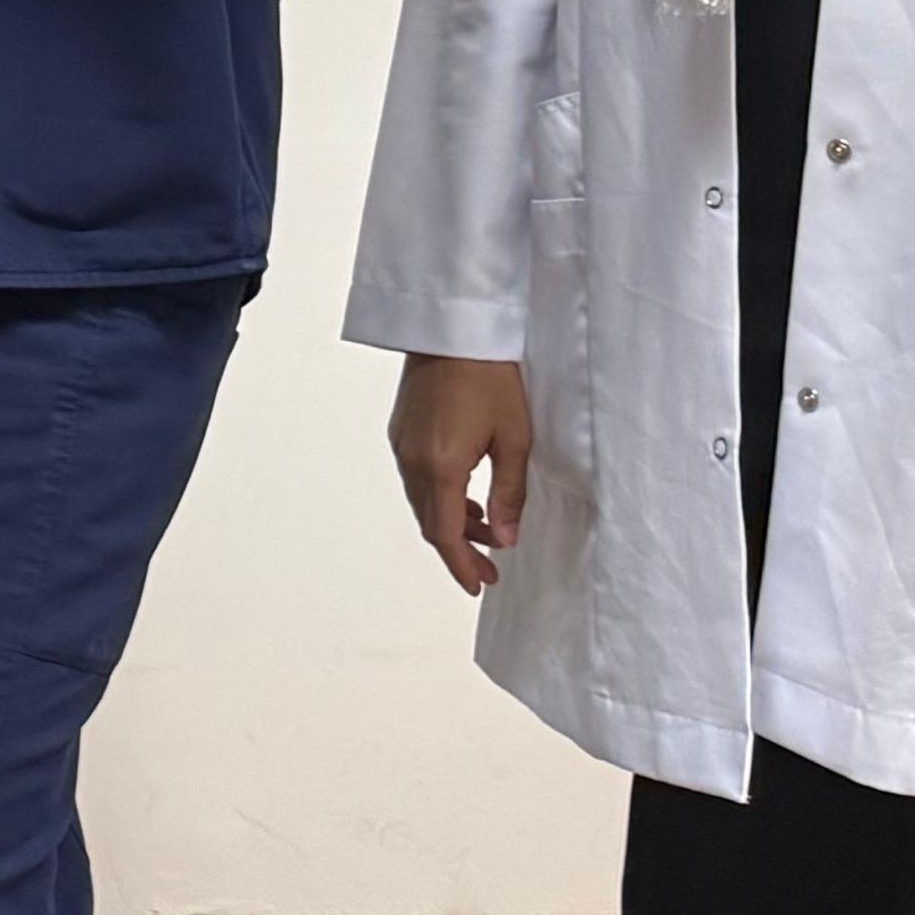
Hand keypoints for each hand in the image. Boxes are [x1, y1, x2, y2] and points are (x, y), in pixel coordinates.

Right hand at [392, 353, 532, 595]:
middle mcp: (412, 462)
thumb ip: (508, 493)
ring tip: (485, 531)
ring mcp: (401, 446)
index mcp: (440, 467)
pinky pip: (416, 480)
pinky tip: (465, 495)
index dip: (462, 566)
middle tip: (489, 568)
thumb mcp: (514, 439)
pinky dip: (439, 498)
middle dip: (458, 551)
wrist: (452, 329)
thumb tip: (505, 537)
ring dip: (450, 523)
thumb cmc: (490, 377)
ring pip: (422, 502)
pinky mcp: (400, 432)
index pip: (445, 534)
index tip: (480, 585)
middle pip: (429, 523)